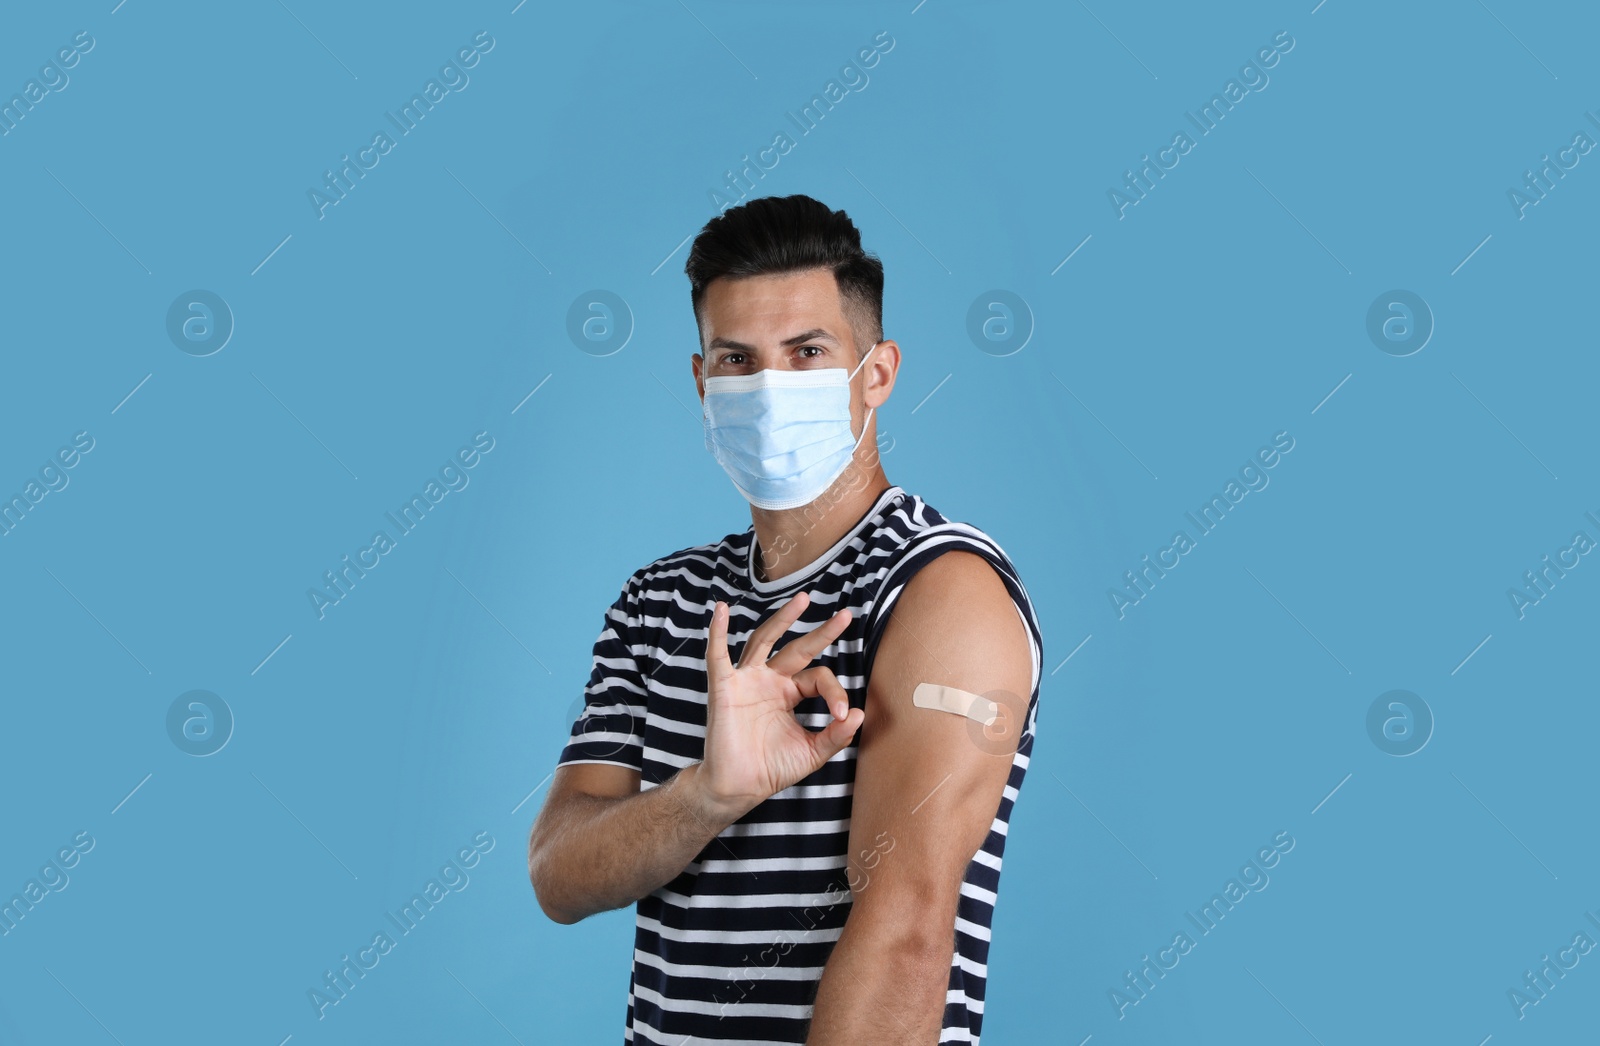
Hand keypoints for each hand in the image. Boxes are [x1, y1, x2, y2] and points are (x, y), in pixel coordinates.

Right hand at [699, 591, 864, 816]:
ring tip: (803, 599)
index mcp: (790, 693)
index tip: (843, 715)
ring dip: (783, 619)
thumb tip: (861, 714)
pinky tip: (722, 609)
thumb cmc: (771, 769)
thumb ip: (836, 736)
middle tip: (846, 615)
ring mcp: (747, 680)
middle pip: (798, 648)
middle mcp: (769, 680)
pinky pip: (718, 656)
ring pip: (765, 640)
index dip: (835, 693)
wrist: (738, 788)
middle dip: (822, 632)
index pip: (819, 678)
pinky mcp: (724, 687)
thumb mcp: (812, 752)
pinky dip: (718, 631)